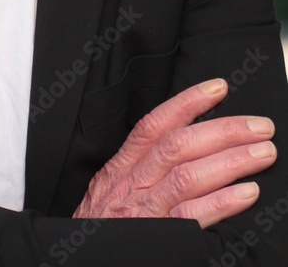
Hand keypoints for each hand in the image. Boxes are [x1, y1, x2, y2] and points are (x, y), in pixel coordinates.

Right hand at [73, 78, 275, 226]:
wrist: (75, 261)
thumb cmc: (100, 228)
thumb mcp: (109, 191)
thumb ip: (139, 170)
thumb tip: (180, 148)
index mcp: (121, 168)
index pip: (155, 124)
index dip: (187, 102)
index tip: (218, 88)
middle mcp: (132, 183)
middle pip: (179, 145)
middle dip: (223, 130)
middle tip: (259, 126)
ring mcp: (144, 210)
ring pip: (188, 175)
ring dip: (231, 160)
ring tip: (263, 153)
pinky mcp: (157, 238)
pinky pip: (191, 216)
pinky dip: (221, 203)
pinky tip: (247, 193)